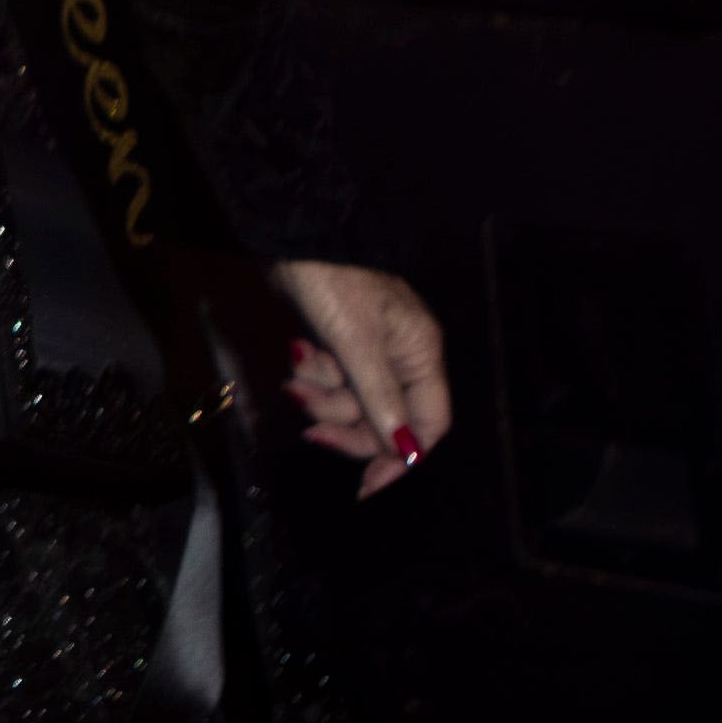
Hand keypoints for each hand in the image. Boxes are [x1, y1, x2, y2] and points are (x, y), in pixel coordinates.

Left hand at [273, 260, 453, 499]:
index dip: (400, 459)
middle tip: (311, 429)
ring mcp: (368, 351)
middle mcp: (401, 358)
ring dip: (319, 395)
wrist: (294, 235)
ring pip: (349, 401)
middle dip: (345, 424)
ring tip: (297, 373)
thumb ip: (381, 399)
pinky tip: (298, 352)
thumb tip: (404, 452)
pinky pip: (330, 379)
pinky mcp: (337, 344)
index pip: (427, 426)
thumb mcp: (357, 344)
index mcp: (420, 356)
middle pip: (383, 421)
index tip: (368, 486)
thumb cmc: (333, 282)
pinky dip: (311, 374)